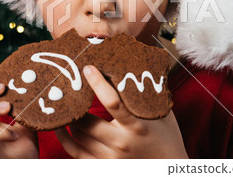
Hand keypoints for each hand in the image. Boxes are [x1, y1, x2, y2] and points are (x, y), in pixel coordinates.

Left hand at [55, 65, 187, 158]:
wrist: (169, 169)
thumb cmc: (167, 137)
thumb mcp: (160, 113)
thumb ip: (147, 94)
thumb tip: (134, 67)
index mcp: (137, 126)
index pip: (112, 102)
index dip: (97, 83)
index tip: (88, 68)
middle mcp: (121, 143)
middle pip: (86, 122)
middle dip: (74, 104)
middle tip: (70, 87)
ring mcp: (111, 157)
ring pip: (78, 136)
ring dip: (68, 120)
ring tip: (64, 105)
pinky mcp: (104, 166)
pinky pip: (76, 153)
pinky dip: (65, 139)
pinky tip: (62, 128)